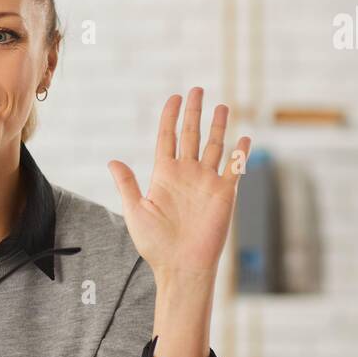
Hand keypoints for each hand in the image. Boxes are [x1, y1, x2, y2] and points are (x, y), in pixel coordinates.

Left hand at [108, 87, 250, 278]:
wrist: (181, 266)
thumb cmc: (155, 244)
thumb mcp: (135, 211)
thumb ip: (127, 184)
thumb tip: (113, 161)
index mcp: (164, 175)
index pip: (168, 137)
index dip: (171, 116)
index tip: (175, 97)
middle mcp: (186, 174)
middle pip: (191, 135)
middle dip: (194, 113)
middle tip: (197, 90)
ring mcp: (206, 182)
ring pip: (214, 147)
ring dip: (218, 126)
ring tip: (222, 106)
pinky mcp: (224, 194)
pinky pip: (234, 168)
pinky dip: (240, 152)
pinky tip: (244, 136)